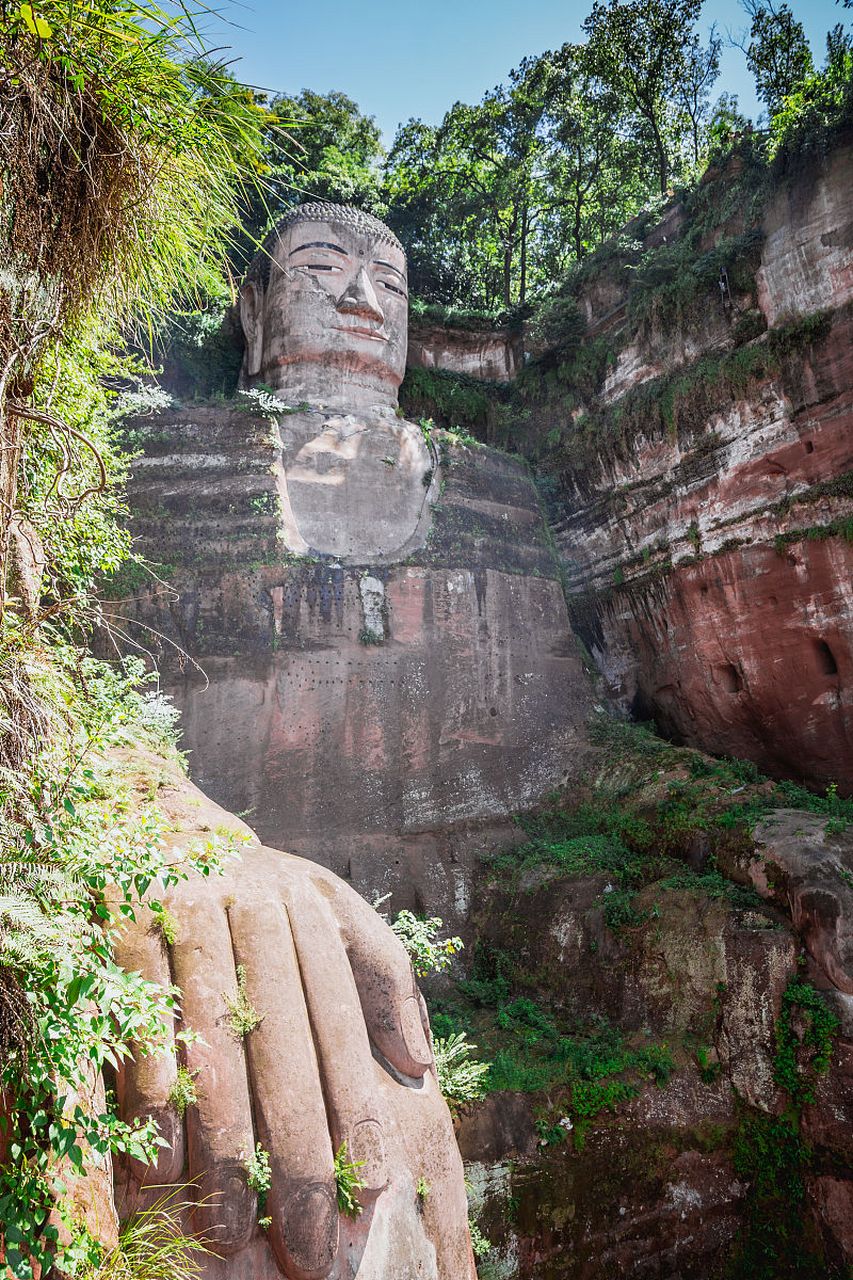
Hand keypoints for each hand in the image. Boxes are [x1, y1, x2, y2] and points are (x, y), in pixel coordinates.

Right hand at [112, 779, 474, 1279]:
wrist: (164, 825)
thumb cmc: (263, 889)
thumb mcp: (335, 910)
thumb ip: (384, 978)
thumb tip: (418, 1064)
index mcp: (310, 910)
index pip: (341, 1032)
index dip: (356, 1120)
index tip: (369, 1200)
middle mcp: (253, 910)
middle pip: (281, 1057)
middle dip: (295, 1163)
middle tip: (307, 1248)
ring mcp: (184, 916)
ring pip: (211, 1056)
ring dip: (223, 1154)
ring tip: (236, 1235)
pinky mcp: (124, 932)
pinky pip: (140, 1033)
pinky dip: (151, 1106)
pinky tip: (167, 1174)